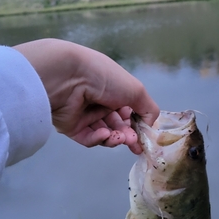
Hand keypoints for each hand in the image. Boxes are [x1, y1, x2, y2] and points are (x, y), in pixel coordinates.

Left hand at [13, 39, 158, 153]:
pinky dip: (98, 138)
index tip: (144, 137)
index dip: (138, 125)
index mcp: (114, 90)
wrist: (69, 76)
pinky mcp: (71, 127)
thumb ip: (149, 110)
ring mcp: (85, 115)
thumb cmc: (105, 78)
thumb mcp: (136, 90)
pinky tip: (104, 134)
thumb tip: (149, 126)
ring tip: (119, 138)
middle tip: (133, 142)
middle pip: (118, 126)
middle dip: (127, 135)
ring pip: (105, 134)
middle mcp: (100, 102)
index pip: (129, 112)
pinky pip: (88, 138)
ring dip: (114, 138)